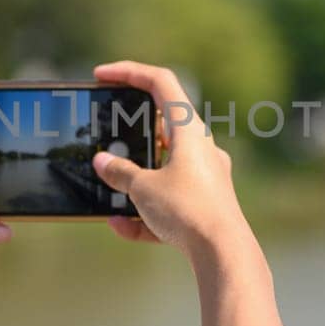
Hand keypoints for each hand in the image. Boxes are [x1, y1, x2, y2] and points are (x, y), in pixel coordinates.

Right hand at [90, 61, 254, 258]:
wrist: (223, 253)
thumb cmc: (187, 210)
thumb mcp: (143, 188)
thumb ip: (120, 173)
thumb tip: (103, 163)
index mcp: (189, 129)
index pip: (160, 82)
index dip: (129, 72)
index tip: (101, 75)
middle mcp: (201, 147)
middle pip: (160, 126)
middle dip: (129, 135)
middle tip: (105, 138)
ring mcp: (205, 175)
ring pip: (162, 167)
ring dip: (134, 180)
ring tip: (108, 195)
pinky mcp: (205, 203)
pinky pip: (169, 200)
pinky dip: (146, 210)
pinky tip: (122, 226)